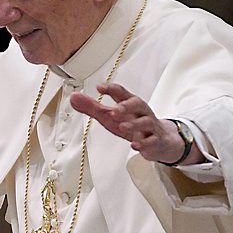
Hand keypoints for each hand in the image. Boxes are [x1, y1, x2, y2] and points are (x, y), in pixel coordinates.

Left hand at [70, 83, 200, 164]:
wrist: (160, 141)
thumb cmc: (132, 123)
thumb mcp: (110, 116)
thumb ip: (92, 107)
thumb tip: (73, 98)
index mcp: (130, 103)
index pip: (122, 93)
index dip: (112, 89)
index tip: (99, 87)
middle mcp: (141, 112)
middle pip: (138, 104)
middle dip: (126, 106)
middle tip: (113, 110)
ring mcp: (150, 126)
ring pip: (146, 122)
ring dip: (134, 125)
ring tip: (122, 127)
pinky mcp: (156, 141)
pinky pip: (152, 141)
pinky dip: (144, 143)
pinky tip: (134, 145)